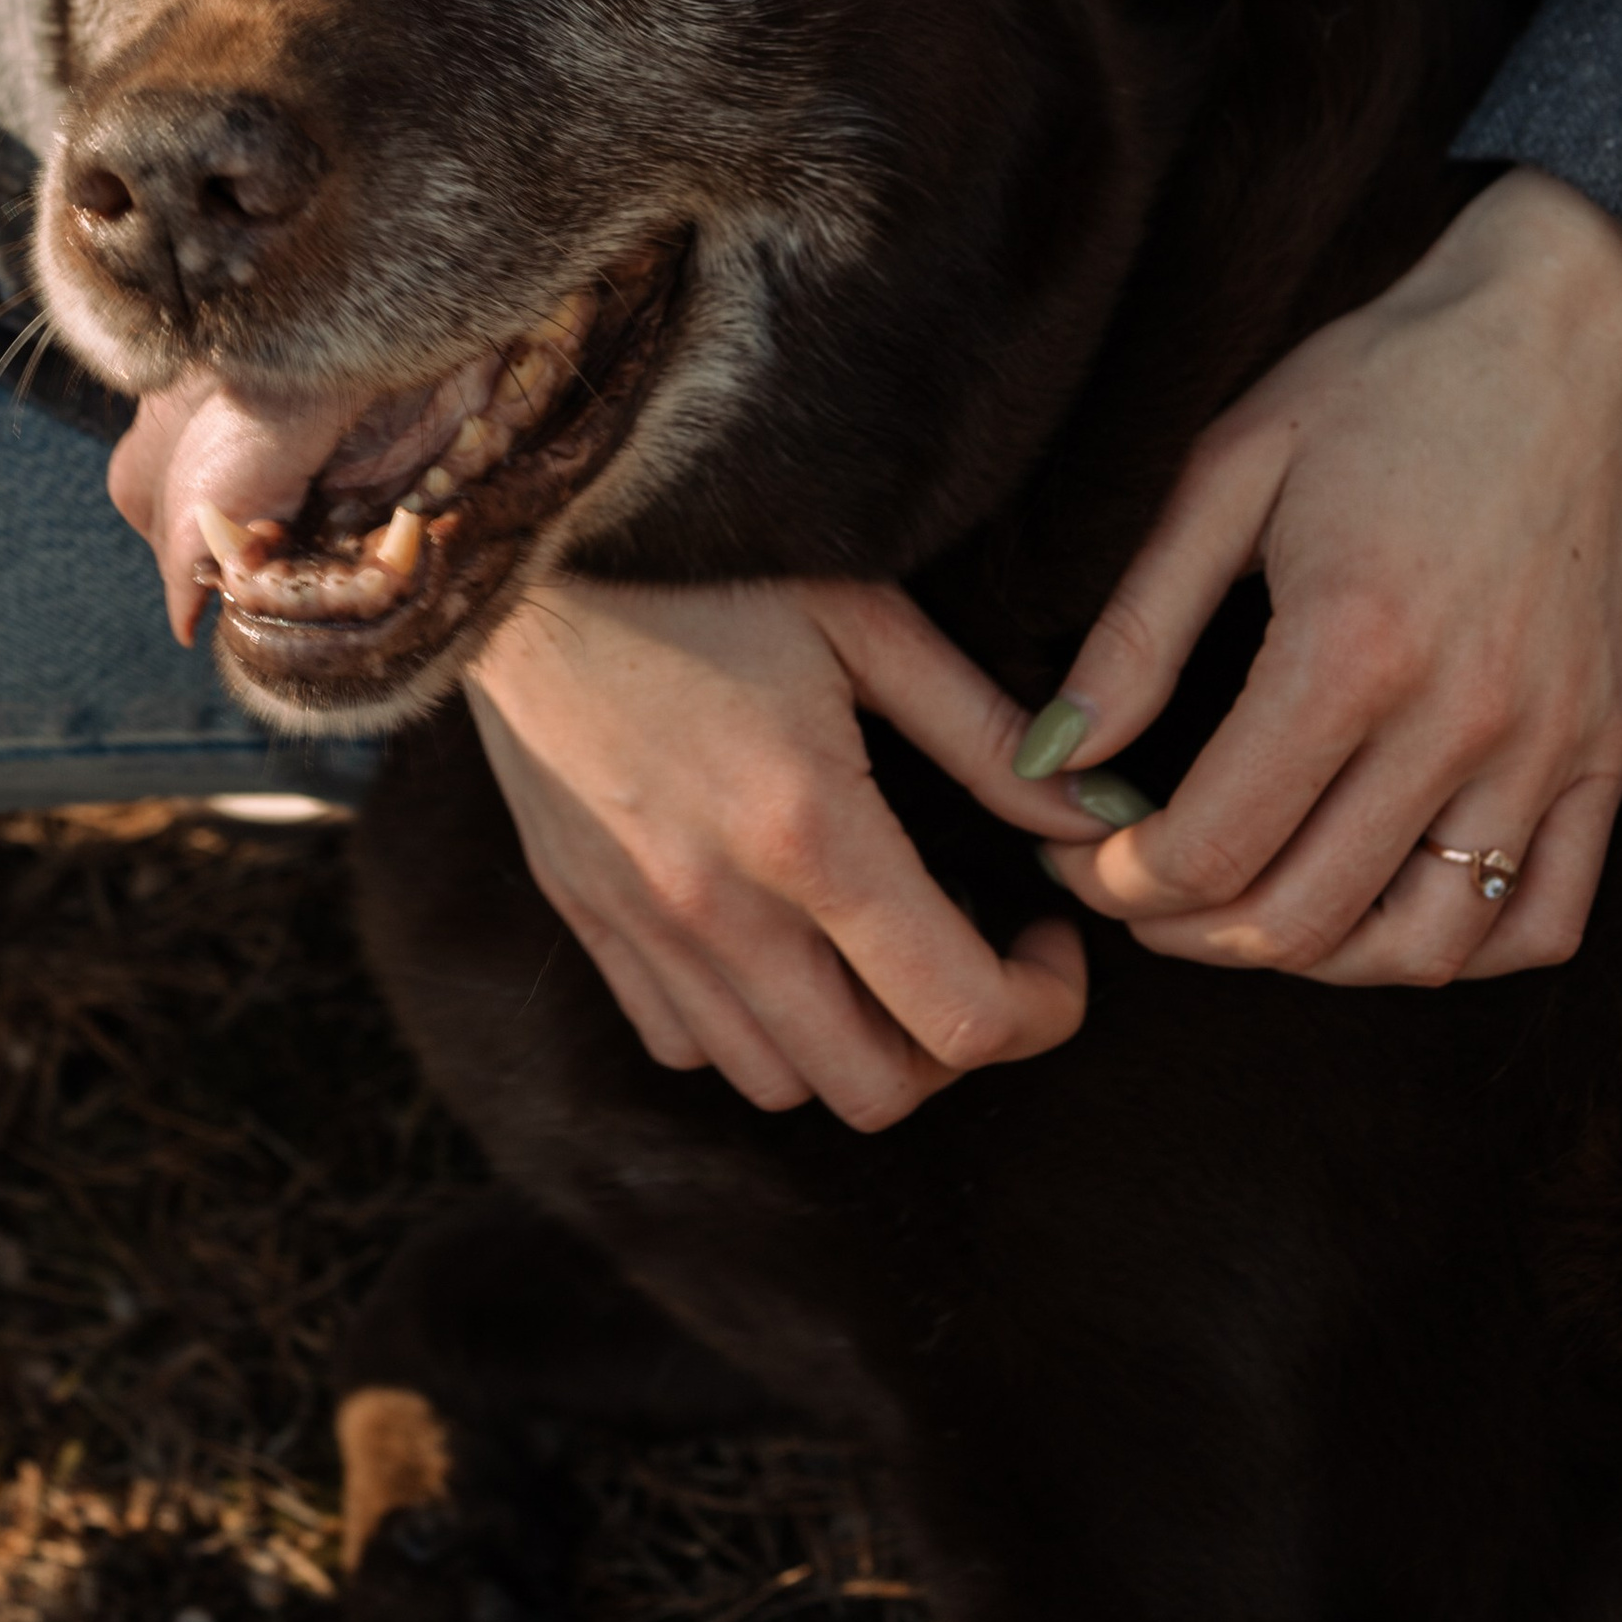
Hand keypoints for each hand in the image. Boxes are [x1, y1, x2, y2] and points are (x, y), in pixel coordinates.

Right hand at [465, 573, 1096, 1128]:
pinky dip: (746, 1028)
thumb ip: (988, 736)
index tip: (1047, 934)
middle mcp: (718, 906)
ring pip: (774, 1082)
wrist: (525, 533)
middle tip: (974, 952)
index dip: (1043, 1006)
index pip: (961, 1017)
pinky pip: (679, 1039)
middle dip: (955, 1046)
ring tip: (876, 946)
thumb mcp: (867, 617)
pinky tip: (775, 938)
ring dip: (850, 1044)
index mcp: (808, 830)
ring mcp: (638, 921)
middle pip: (874, 1089)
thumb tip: (1096, 818)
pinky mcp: (581, 910)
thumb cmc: (708, 555)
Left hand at [1037, 169, 1621, 983]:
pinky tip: (1380, 909)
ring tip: (1245, 911)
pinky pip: (1541, 920)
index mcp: (1349, 644)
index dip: (1124, 884)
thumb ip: (1137, 630)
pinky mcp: (1609, 751)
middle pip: (1303, 917)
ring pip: (1420, 946)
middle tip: (1138, 896)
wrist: (1568, 335)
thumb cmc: (1384, 384)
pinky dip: (1454, 951)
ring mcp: (1547, 745)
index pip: (1214, 846)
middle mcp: (1458, 717)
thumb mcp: (1229, 473)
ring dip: (1312, 961)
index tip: (1083, 858)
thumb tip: (1049, 756)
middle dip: (1190, 933)